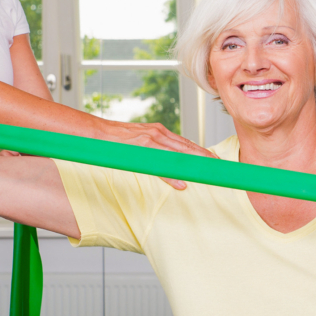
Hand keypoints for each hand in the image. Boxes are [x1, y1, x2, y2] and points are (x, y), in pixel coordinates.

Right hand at [95, 119, 214, 189]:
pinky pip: (160, 164)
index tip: (214, 159)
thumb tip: (167, 158)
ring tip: (208, 173)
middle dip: (205, 157)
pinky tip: (182, 183)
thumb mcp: (140, 138)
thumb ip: (155, 145)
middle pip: (187, 147)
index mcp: (159, 131)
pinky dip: (172, 175)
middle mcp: (158, 133)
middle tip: (219, 166)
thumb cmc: (117, 138)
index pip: (186, 142)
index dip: (201, 151)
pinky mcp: (141, 149)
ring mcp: (150, 140)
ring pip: (178, 154)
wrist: (96, 132)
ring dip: (195, 164)